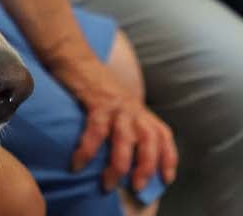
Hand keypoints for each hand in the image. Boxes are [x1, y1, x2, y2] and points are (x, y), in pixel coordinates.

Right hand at [62, 62, 178, 195]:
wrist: (74, 56)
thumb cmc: (93, 85)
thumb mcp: (117, 104)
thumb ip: (125, 123)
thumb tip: (125, 154)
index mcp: (139, 109)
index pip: (162, 133)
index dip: (168, 156)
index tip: (166, 178)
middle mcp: (132, 107)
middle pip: (150, 138)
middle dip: (147, 166)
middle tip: (137, 187)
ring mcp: (116, 103)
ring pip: (126, 138)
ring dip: (119, 164)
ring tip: (108, 184)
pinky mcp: (97, 100)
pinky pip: (95, 130)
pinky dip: (88, 151)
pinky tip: (78, 164)